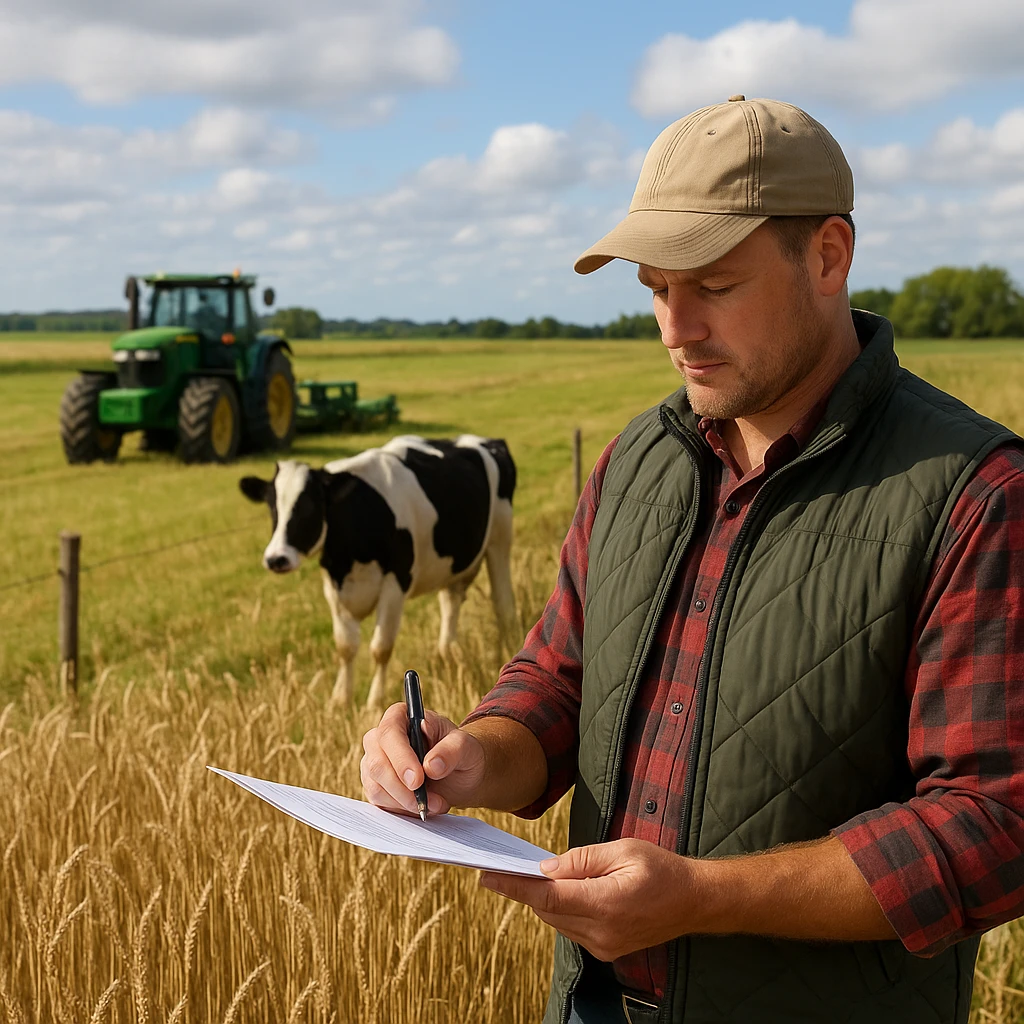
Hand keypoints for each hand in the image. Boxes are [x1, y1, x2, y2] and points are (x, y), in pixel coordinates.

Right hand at [360, 703, 487, 816]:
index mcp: (400, 716)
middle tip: (429, 801)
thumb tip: (431, 765)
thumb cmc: (461, 752)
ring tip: (435, 803)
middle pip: (377, 763)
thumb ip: (452, 750)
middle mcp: (381, 738)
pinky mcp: (376, 787)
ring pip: (376, 787)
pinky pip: (380, 802)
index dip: (401, 758)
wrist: (460, 775)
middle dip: (403, 788)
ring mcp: (375, 763)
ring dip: (406, 802)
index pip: (390, 733)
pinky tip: (423, 806)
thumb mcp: (466, 747)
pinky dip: (402, 809)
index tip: (417, 780)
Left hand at [479, 839, 693, 961]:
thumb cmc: (661, 868)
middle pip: (549, 911)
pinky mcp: (607, 950)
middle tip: (505, 868)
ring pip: (558, 921)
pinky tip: (563, 890)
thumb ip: (581, 860)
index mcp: (606, 903)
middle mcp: (602, 932)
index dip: (516, 887)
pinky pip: (572, 928)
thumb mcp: (622, 850)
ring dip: (545, 899)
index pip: (549, 897)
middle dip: (526, 889)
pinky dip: (562, 909)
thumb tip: (546, 869)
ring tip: (536, 875)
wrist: (694, 900)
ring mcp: (604, 946)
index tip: (489, 877)